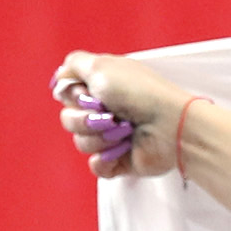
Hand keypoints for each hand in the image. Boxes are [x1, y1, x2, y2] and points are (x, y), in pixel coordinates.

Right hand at [54, 52, 188, 179]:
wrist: (170, 125)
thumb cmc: (141, 93)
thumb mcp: (102, 65)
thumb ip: (74, 64)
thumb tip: (60, 76)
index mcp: (103, 87)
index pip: (66, 95)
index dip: (73, 96)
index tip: (89, 93)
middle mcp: (107, 110)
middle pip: (69, 120)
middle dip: (84, 119)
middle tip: (109, 116)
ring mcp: (114, 136)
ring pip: (81, 143)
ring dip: (99, 137)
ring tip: (124, 131)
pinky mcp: (121, 160)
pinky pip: (97, 166)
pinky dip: (105, 160)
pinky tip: (120, 151)